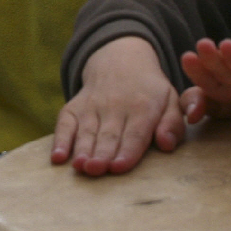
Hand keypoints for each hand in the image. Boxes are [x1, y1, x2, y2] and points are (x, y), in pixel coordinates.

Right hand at [52, 36, 188, 175]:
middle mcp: (115, 106)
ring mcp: (92, 106)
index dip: (127, 151)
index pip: (135, 134)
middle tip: (96, 170)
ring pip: (87, 131)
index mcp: (143, 107)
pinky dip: (60, 140)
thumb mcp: (171, 100)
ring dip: (82, 149)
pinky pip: (65, 123)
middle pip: (108, 135)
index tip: (119, 167)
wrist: (121, 60)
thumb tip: (166, 144)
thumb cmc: (150, 91)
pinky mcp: (74, 107)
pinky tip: (57, 157)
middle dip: (102, 154)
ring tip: (80, 167)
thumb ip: (173, 124)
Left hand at [179, 39, 230, 121]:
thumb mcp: (222, 104)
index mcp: (225, 85)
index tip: (187, 57)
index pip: (209, 79)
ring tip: (226, 45)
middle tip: (202, 43)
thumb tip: (189, 117)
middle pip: (226, 71)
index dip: (198, 70)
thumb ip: (200, 103)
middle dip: (214, 59)